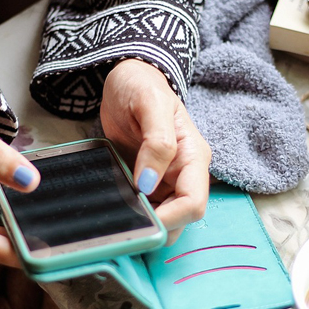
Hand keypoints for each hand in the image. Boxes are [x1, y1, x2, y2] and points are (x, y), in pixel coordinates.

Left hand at [101, 59, 211, 244]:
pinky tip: (115, 210)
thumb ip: (156, 142)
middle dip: (157, 228)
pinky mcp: (149, 185)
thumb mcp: (149, 104)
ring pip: (165, 222)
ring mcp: (167, 182)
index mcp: (193, 157)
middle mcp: (185, 174)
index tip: (139, 214)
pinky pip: (147, 211)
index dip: (169, 217)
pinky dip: (133, 217)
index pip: (193, 203)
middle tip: (123, 222)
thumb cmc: (141, 85)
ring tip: (116, 216)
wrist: (127, 80)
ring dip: (144, 226)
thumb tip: (149, 183)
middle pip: (181, 221)